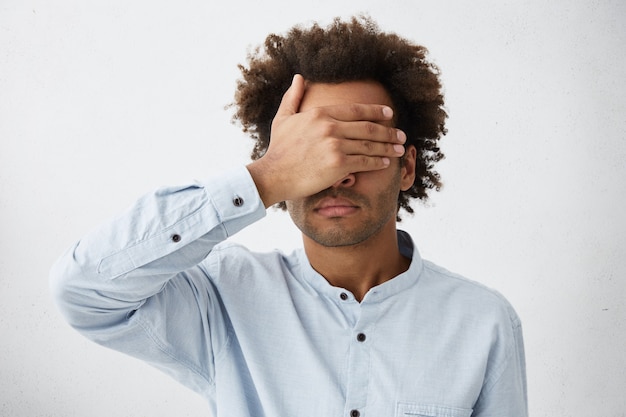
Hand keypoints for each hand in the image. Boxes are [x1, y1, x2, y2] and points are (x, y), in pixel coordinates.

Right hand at [247, 74, 405, 207]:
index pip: (356, 110)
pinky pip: (364, 161)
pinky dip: (378, 162)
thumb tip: (299, 78)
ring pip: (369, 145)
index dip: (375, 111)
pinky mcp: (338, 164)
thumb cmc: (278, 149)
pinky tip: (386, 163)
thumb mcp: (283, 118)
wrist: (273, 175)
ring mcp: (335, 146)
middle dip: (388, 131)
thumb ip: (293, 97)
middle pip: (368, 127)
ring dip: (388, 147)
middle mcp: (330, 127)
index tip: (389, 114)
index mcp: (320, 114)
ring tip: (399, 149)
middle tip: (401, 135)